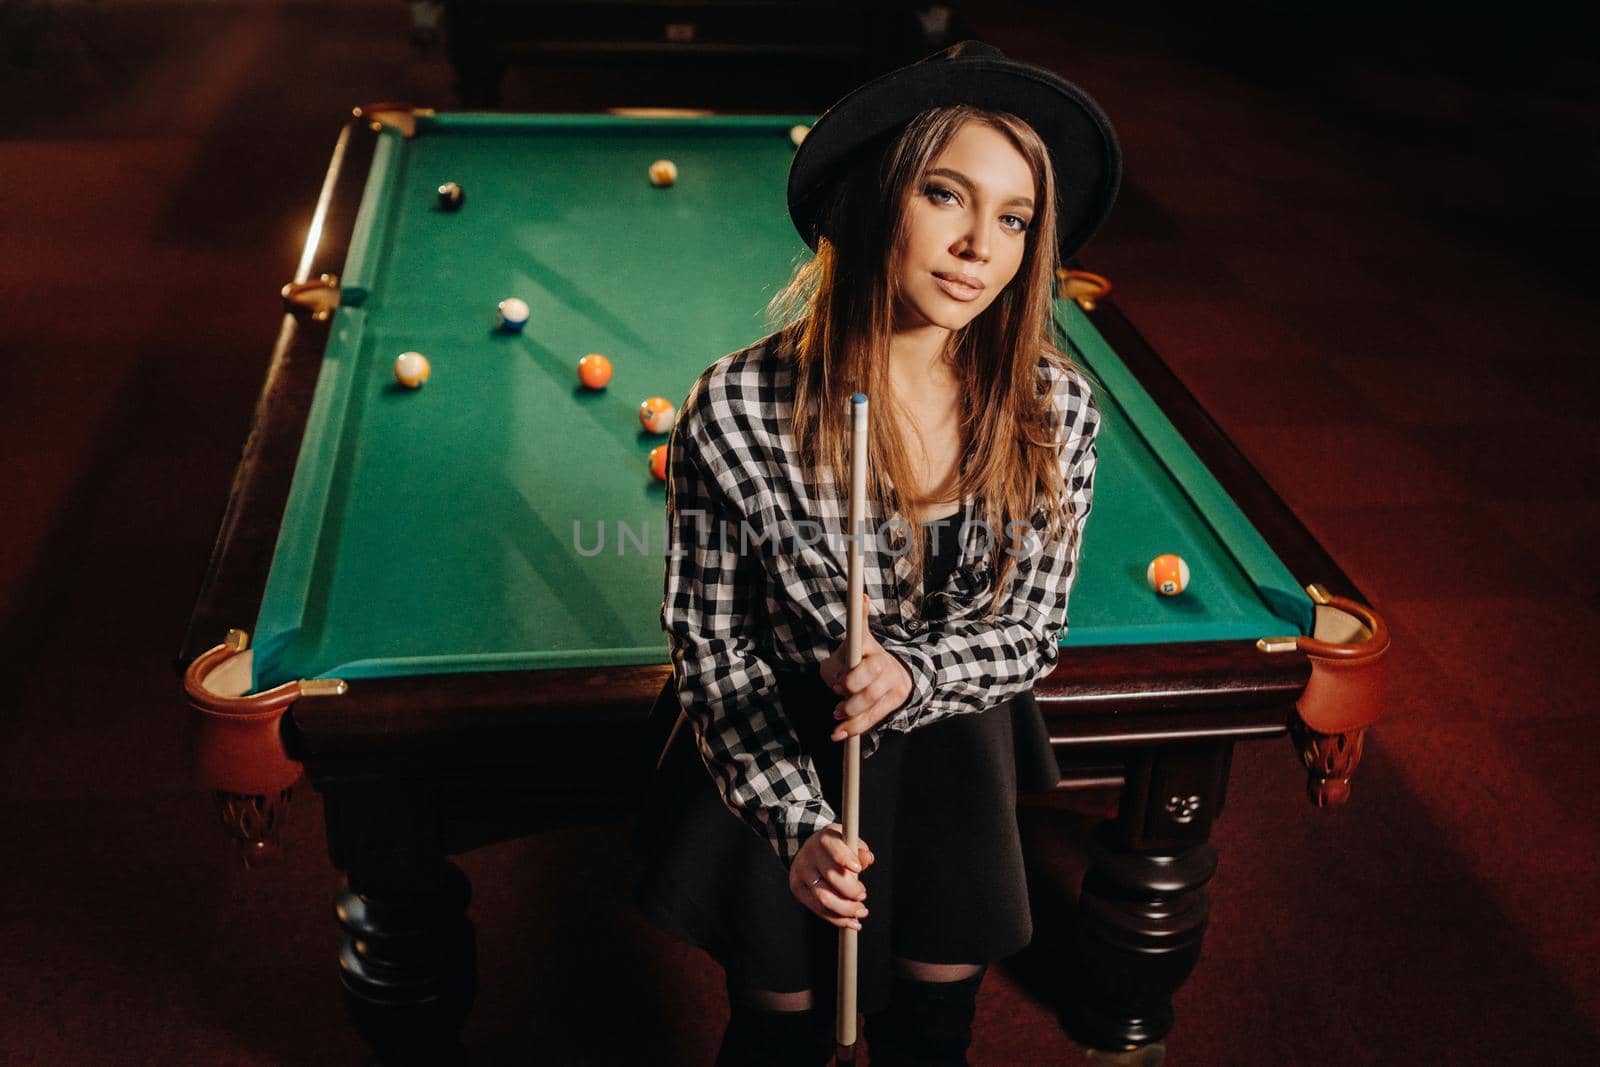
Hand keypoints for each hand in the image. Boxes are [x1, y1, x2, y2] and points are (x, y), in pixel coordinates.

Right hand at [789, 822, 875, 929]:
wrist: (810, 851)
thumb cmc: (836, 848)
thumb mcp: (849, 842)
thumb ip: (860, 851)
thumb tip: (867, 859)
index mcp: (824, 838)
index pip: (833, 848)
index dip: (845, 858)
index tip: (858, 869)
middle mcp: (809, 855)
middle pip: (830, 876)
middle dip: (851, 890)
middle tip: (863, 895)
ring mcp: (801, 873)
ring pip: (823, 898)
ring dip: (846, 909)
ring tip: (860, 911)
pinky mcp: (798, 889)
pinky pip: (818, 909)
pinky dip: (837, 919)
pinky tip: (851, 921)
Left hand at [818, 593, 913, 742]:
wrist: (892, 670)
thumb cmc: (859, 656)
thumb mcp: (851, 640)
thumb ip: (851, 630)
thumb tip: (861, 599)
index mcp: (870, 647)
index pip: (866, 652)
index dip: (852, 670)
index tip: (839, 682)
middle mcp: (884, 664)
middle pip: (871, 681)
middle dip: (851, 692)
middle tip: (838, 692)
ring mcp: (891, 685)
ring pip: (872, 702)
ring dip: (851, 712)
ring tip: (837, 714)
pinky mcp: (894, 702)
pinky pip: (874, 718)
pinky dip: (855, 728)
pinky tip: (839, 734)